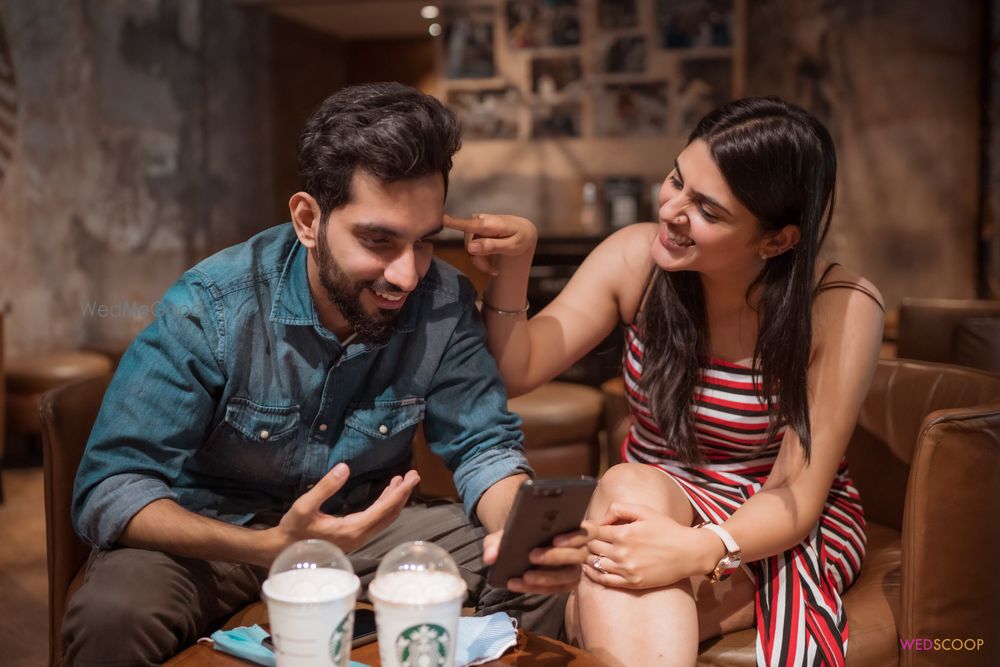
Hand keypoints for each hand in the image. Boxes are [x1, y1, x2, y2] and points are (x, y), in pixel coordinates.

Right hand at [270, 463, 419, 558]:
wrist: (283, 549)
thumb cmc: (294, 528)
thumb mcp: (306, 505)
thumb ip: (326, 487)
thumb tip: (344, 468)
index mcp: (353, 529)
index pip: (385, 509)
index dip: (400, 492)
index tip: (412, 477)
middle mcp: (360, 536)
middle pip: (390, 514)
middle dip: (403, 494)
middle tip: (413, 474)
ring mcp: (358, 537)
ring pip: (384, 518)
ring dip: (394, 498)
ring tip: (401, 479)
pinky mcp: (354, 536)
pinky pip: (376, 519)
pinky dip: (385, 505)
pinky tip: (386, 493)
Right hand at [442, 213, 537, 275]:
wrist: (524, 230)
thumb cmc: (520, 237)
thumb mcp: (512, 246)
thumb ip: (492, 246)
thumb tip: (470, 248)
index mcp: (490, 224)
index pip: (470, 225)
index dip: (454, 223)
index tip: (441, 219)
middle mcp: (479, 221)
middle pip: (470, 246)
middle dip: (479, 261)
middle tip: (494, 271)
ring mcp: (475, 225)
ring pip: (469, 249)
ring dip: (480, 262)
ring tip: (494, 269)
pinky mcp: (473, 230)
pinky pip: (471, 248)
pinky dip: (480, 259)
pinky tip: (491, 265)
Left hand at [482, 522, 594, 593]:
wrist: (520, 546)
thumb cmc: (522, 534)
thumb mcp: (508, 532)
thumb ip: (496, 541)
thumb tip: (490, 557)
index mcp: (574, 528)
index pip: (590, 530)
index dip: (575, 535)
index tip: (555, 539)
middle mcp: (580, 549)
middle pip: (579, 555)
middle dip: (555, 556)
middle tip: (532, 556)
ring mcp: (574, 569)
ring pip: (569, 576)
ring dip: (547, 577)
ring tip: (525, 576)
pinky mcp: (565, 584)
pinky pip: (556, 590)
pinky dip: (536, 588)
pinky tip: (517, 584)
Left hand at [583, 502, 716, 589]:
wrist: (688, 552)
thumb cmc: (666, 529)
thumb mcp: (644, 511)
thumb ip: (619, 509)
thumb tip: (599, 518)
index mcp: (623, 532)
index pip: (591, 531)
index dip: (582, 530)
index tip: (578, 529)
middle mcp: (622, 552)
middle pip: (590, 547)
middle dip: (585, 543)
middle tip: (583, 541)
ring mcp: (627, 569)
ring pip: (594, 563)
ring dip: (587, 557)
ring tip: (587, 552)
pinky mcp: (632, 583)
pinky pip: (604, 580)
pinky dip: (593, 574)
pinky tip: (590, 568)